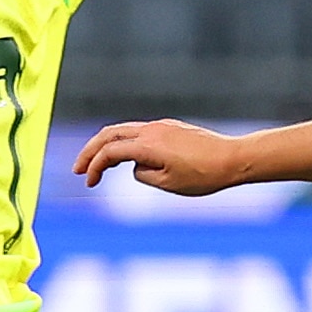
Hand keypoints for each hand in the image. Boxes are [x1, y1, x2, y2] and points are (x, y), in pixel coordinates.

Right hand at [72, 118, 249, 195]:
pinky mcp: (170, 128)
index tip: (89, 183)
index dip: (94, 166)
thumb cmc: (204, 175)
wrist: (233, 159)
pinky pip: (139, 133)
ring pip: (124, 130)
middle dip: (90, 151)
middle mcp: (151, 130)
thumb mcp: (168, 184)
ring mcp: (161, 126)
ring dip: (107, 146)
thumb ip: (143, 174)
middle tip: (79, 168)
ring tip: (98, 163)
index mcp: (148, 145)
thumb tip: (136, 166)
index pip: (110, 152)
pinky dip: (125, 143)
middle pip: (109, 134)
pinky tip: (127, 158)